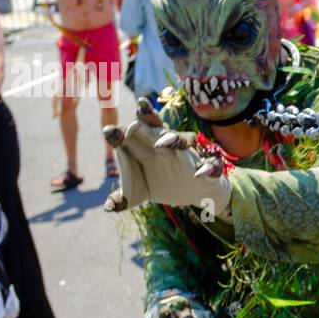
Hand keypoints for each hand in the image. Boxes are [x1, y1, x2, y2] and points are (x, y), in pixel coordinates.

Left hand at [103, 115, 232, 217]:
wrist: (197, 192)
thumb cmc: (166, 184)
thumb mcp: (142, 192)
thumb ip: (124, 197)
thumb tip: (108, 207)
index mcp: (150, 149)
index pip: (136, 134)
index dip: (123, 131)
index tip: (109, 131)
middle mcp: (170, 147)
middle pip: (159, 128)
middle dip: (149, 118)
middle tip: (138, 110)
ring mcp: (189, 156)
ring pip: (184, 141)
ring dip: (175, 140)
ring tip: (162, 143)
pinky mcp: (208, 169)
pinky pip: (210, 166)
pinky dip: (207, 168)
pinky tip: (199, 174)